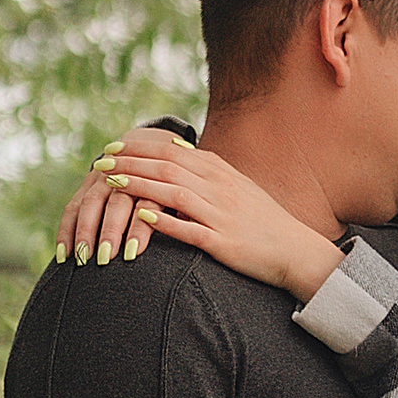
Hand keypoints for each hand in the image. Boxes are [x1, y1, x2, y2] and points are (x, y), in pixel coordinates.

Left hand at [54, 132, 342, 298]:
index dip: (140, 147)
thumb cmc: (264, 222)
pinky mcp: (224, 243)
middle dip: (130, 163)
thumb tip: (178, 157)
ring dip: (139, 186)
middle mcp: (221, 188)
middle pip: (167, 168)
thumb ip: (208, 174)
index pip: (173, 151)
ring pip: (174, 193)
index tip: (113, 146)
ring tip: (110, 183)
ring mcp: (222, 214)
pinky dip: (166, 222)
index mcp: (222, 172)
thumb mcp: (238, 188)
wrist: (298, 252)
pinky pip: (190, 230)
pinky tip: (143, 217)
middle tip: (100, 162)